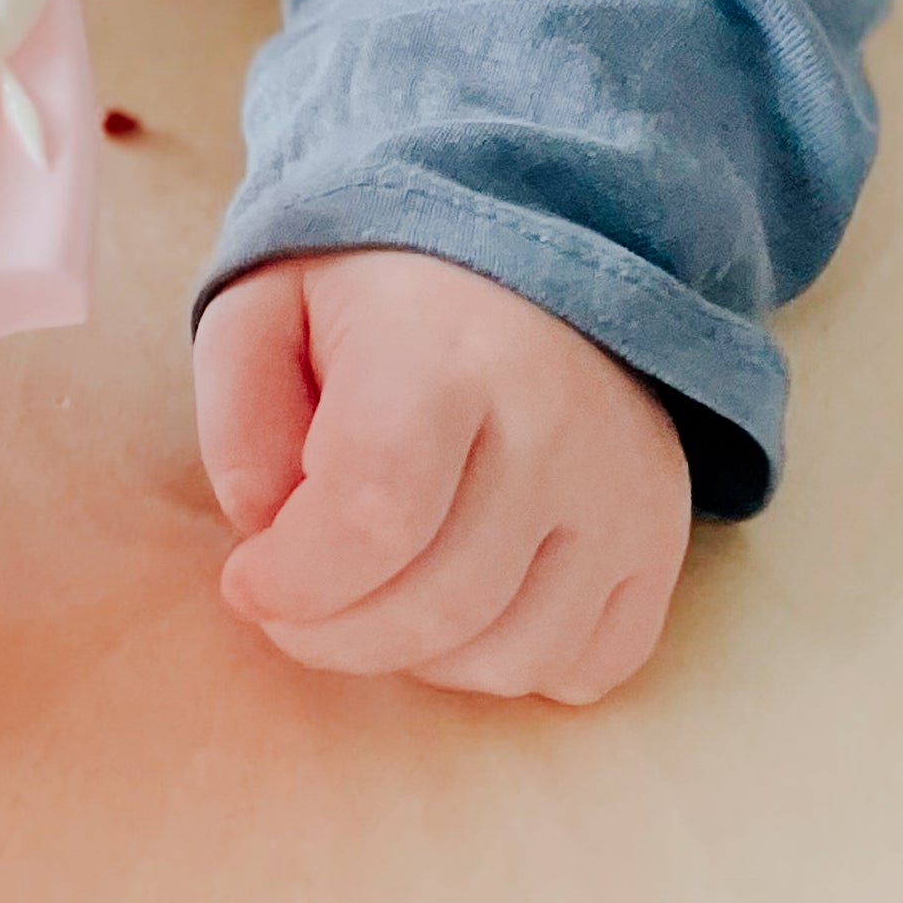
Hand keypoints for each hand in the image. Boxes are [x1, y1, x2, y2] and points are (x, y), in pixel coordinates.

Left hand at [195, 249, 689, 703]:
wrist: (527, 237)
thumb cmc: (376, 287)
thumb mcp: (268, 303)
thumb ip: (239, 410)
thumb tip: (263, 526)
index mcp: (444, 350)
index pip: (374, 513)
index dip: (297, 579)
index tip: (247, 582)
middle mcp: (554, 422)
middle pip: (438, 601)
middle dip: (336, 636)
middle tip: (290, 612)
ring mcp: (622, 487)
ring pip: (511, 653)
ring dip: (418, 656)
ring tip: (373, 595)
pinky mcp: (663, 535)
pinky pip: (587, 665)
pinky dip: (510, 662)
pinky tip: (460, 604)